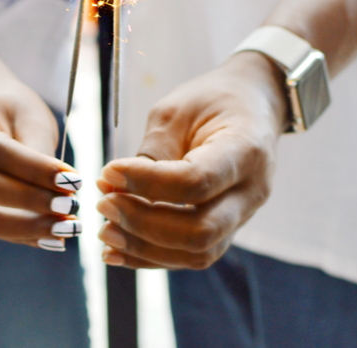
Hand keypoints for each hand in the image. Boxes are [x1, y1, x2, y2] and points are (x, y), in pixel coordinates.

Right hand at [0, 76, 82, 250]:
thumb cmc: (11, 111)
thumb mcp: (28, 114)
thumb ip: (38, 149)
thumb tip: (59, 190)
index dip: (33, 168)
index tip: (71, 180)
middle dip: (27, 200)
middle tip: (70, 204)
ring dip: (24, 227)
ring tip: (66, 227)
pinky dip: (21, 235)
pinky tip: (53, 237)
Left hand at [96, 52, 286, 267]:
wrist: (253, 104)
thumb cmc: (213, 100)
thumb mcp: (178, 110)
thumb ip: (152, 151)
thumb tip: (114, 188)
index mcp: (245, 151)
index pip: (195, 181)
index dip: (146, 183)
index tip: (107, 172)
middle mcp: (252, 191)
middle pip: (200, 231)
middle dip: (144, 224)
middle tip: (103, 204)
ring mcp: (243, 215)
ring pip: (197, 253)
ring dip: (144, 248)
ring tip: (105, 230)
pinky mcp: (227, 229)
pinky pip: (191, 255)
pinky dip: (151, 256)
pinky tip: (116, 249)